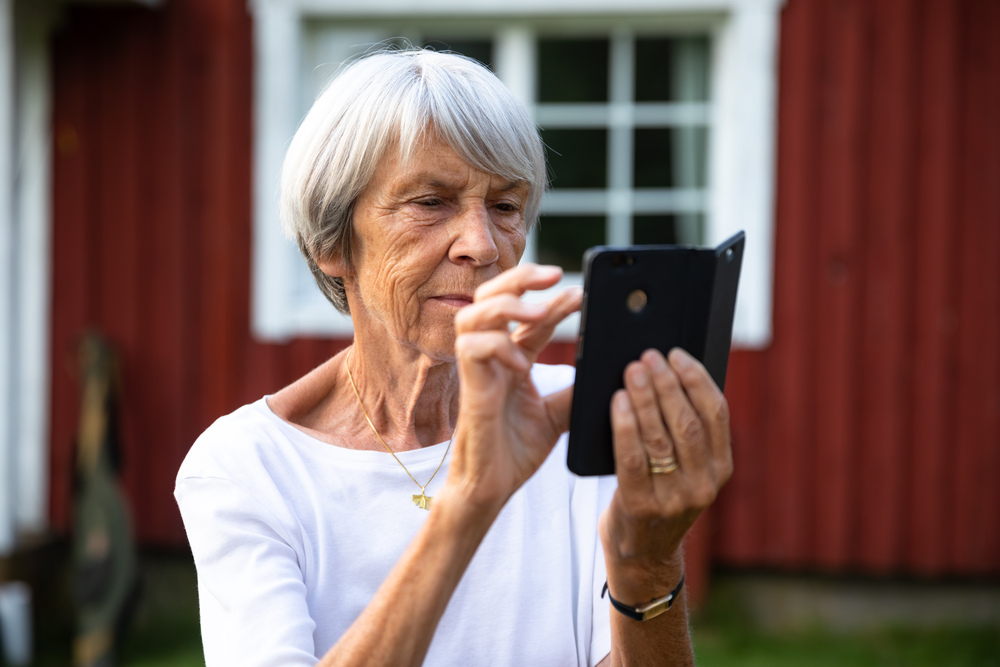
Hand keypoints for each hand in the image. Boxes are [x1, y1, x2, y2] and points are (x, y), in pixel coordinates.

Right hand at [446, 264, 582, 511]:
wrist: (492, 487)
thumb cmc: (516, 451)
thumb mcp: (558, 414)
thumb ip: (575, 390)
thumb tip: (610, 373)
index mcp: (511, 357)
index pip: (530, 315)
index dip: (555, 299)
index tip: (582, 294)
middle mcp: (491, 356)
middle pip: (491, 296)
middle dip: (521, 279)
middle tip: (555, 275)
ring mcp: (477, 370)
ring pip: (473, 313)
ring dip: (507, 305)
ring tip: (539, 311)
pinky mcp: (468, 388)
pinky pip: (472, 349)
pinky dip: (497, 346)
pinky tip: (521, 363)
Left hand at [599, 348, 732, 600]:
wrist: (641, 553)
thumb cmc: (659, 494)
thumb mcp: (685, 468)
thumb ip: (684, 430)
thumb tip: (667, 373)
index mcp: (721, 468)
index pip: (716, 413)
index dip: (697, 379)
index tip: (677, 354)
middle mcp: (704, 484)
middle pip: (687, 421)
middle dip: (666, 383)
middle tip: (648, 356)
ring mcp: (675, 499)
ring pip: (660, 436)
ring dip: (644, 397)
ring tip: (631, 371)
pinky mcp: (642, 506)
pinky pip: (633, 458)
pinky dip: (625, 425)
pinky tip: (617, 401)